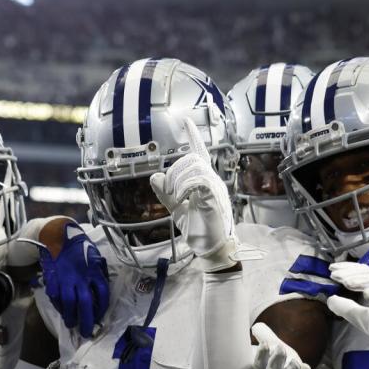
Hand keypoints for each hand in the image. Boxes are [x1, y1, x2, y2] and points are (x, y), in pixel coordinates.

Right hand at [39, 222, 109, 337]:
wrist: (58, 236)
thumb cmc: (80, 247)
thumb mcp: (95, 257)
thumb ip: (99, 273)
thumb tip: (101, 292)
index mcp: (94, 271)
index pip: (102, 294)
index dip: (101, 308)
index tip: (99, 318)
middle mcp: (81, 276)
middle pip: (85, 302)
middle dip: (86, 320)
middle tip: (85, 332)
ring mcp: (65, 279)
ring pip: (68, 302)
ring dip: (70, 316)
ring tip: (72, 324)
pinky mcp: (53, 280)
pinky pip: (56, 297)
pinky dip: (59, 307)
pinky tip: (62, 311)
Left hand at [149, 118, 240, 270]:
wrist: (211, 248)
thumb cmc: (198, 229)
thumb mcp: (177, 209)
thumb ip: (166, 193)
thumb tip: (154, 176)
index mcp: (203, 180)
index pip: (199, 152)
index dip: (193, 136)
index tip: (186, 120)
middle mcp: (211, 179)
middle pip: (191, 158)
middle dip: (173, 172)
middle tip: (169, 193)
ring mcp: (215, 187)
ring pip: (193, 166)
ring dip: (177, 180)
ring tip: (176, 197)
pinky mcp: (214, 196)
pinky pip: (198, 180)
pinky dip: (185, 187)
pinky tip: (182, 199)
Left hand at [326, 262, 368, 350]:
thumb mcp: (362, 318)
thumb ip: (347, 308)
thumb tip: (329, 299)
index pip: (362, 274)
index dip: (347, 270)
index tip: (332, 269)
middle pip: (368, 275)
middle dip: (351, 273)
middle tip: (335, 273)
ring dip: (362, 281)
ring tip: (347, 282)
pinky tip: (367, 293)